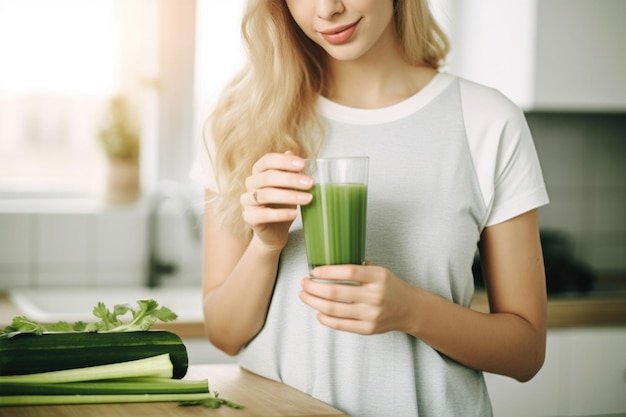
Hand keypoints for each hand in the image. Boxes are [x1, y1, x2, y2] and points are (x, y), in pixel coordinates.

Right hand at [243, 152, 312, 250]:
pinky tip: (294, 214)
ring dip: (289, 196)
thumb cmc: (282, 204)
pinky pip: (264, 215)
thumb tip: (291, 153)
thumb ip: (290, 171)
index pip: (267, 160)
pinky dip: (280, 214)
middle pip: (267, 177)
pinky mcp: (249, 217)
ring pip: (265, 195)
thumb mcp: (289, 186)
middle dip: (290, 179)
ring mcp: (247, 201)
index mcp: (259, 172)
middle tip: (310, 183)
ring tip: (307, 199)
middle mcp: (251, 184)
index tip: (302, 165)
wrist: (275, 231)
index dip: (284, 161)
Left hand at [299, 262, 417, 334]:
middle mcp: (375, 296)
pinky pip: (340, 325)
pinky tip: (318, 312)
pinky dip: (324, 318)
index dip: (327, 271)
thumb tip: (327, 262)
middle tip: (303, 283)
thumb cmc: (389, 286)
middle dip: (313, 288)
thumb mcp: (379, 271)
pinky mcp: (368, 329)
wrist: (410, 309)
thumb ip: (357, 266)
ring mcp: (372, 314)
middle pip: (335, 292)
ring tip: (304, 295)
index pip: (348, 272)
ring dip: (313, 302)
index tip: (313, 271)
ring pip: (333, 309)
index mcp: (378, 277)